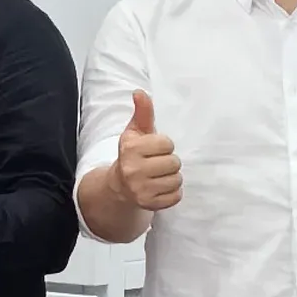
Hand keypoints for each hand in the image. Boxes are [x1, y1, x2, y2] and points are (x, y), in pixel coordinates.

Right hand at [114, 88, 182, 213]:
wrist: (119, 186)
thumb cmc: (132, 155)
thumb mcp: (135, 132)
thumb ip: (142, 112)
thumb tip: (140, 92)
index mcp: (130, 149)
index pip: (167, 144)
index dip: (163, 146)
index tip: (153, 150)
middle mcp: (132, 170)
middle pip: (174, 163)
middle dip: (169, 163)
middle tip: (156, 165)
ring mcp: (140, 189)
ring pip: (176, 180)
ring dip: (171, 178)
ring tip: (158, 177)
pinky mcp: (149, 204)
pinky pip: (176, 196)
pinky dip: (171, 193)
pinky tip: (159, 188)